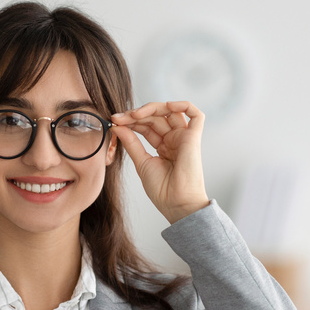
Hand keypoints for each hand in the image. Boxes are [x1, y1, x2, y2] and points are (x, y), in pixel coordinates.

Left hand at [111, 101, 209, 223]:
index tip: (114, 121)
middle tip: (119, 117)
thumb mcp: (141, 163)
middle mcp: (174, 140)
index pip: (147, 125)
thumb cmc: (161, 190)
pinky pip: (195, 114)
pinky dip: (182, 105)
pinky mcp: (194, 138)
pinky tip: (166, 105)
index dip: (131, 121)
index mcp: (164, 146)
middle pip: (156, 117)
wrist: (176, 204)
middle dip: (136, 114)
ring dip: (151, 109)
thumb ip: (131, 143)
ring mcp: (184, 138)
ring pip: (171, 111)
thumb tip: (117, 125)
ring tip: (133, 115)